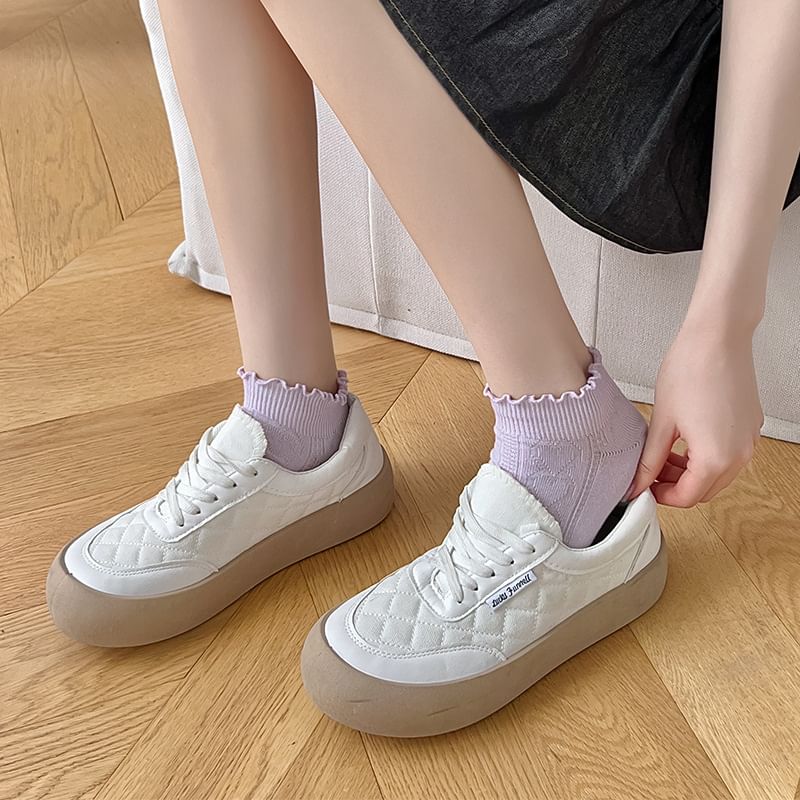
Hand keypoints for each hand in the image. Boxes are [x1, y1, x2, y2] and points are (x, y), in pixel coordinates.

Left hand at [627, 318, 762, 506]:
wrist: (718, 337)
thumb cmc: (690, 370)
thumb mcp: (662, 422)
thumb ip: (650, 460)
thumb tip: (637, 484)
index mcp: (716, 457)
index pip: (688, 497)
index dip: (661, 496)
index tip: (644, 487)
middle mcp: (740, 454)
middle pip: (706, 490)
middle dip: (676, 486)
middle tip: (651, 471)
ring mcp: (749, 440)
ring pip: (719, 475)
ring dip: (692, 472)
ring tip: (665, 454)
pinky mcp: (751, 426)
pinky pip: (730, 455)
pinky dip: (707, 457)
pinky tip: (685, 440)